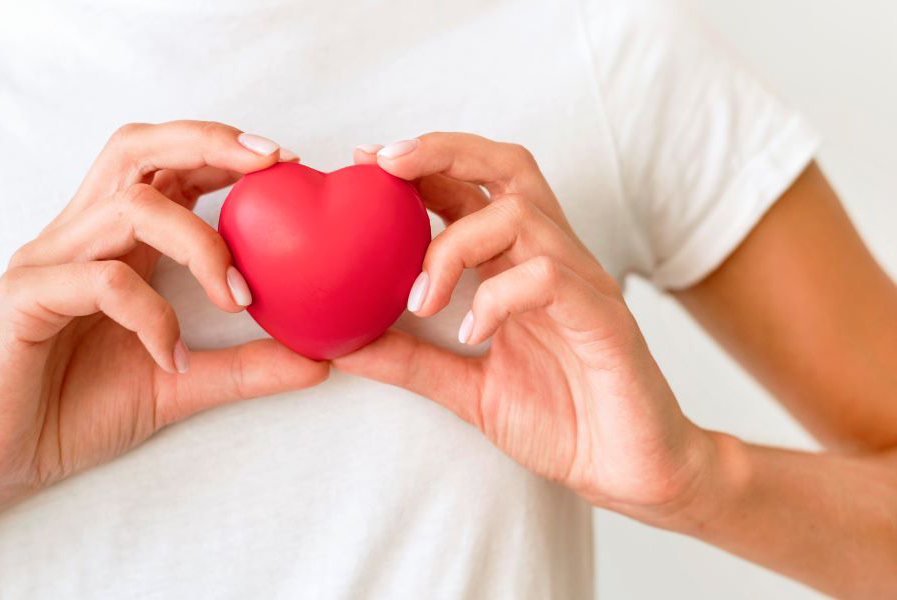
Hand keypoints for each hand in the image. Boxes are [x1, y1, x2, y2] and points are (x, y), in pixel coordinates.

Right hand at [0, 121, 324, 530]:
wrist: (2, 462)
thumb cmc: (81, 409)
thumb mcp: (182, 383)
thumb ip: (246, 368)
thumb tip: (321, 360)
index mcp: (114, 241)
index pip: (166, 165)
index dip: (222, 149)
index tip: (286, 162)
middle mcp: (79, 236)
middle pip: (136, 150)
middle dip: (208, 143)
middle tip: (271, 164)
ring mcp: (48, 261)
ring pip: (129, 208)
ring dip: (199, 243)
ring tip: (238, 296)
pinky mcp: (24, 298)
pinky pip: (101, 281)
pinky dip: (152, 314)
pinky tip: (172, 356)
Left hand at [338, 134, 714, 522]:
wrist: (630, 469)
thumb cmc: (561, 420)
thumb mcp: (467, 389)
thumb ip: (411, 362)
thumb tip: (343, 345)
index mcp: (519, 266)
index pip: (473, 189)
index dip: (422, 164)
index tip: (366, 160)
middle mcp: (552, 260)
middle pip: (508, 168)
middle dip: (443, 152)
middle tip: (385, 164)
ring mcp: (581, 285)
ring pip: (521, 216)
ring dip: (454, 246)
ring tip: (421, 301)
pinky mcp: (603, 319)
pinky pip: (549, 279)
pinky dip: (498, 298)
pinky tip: (471, 335)